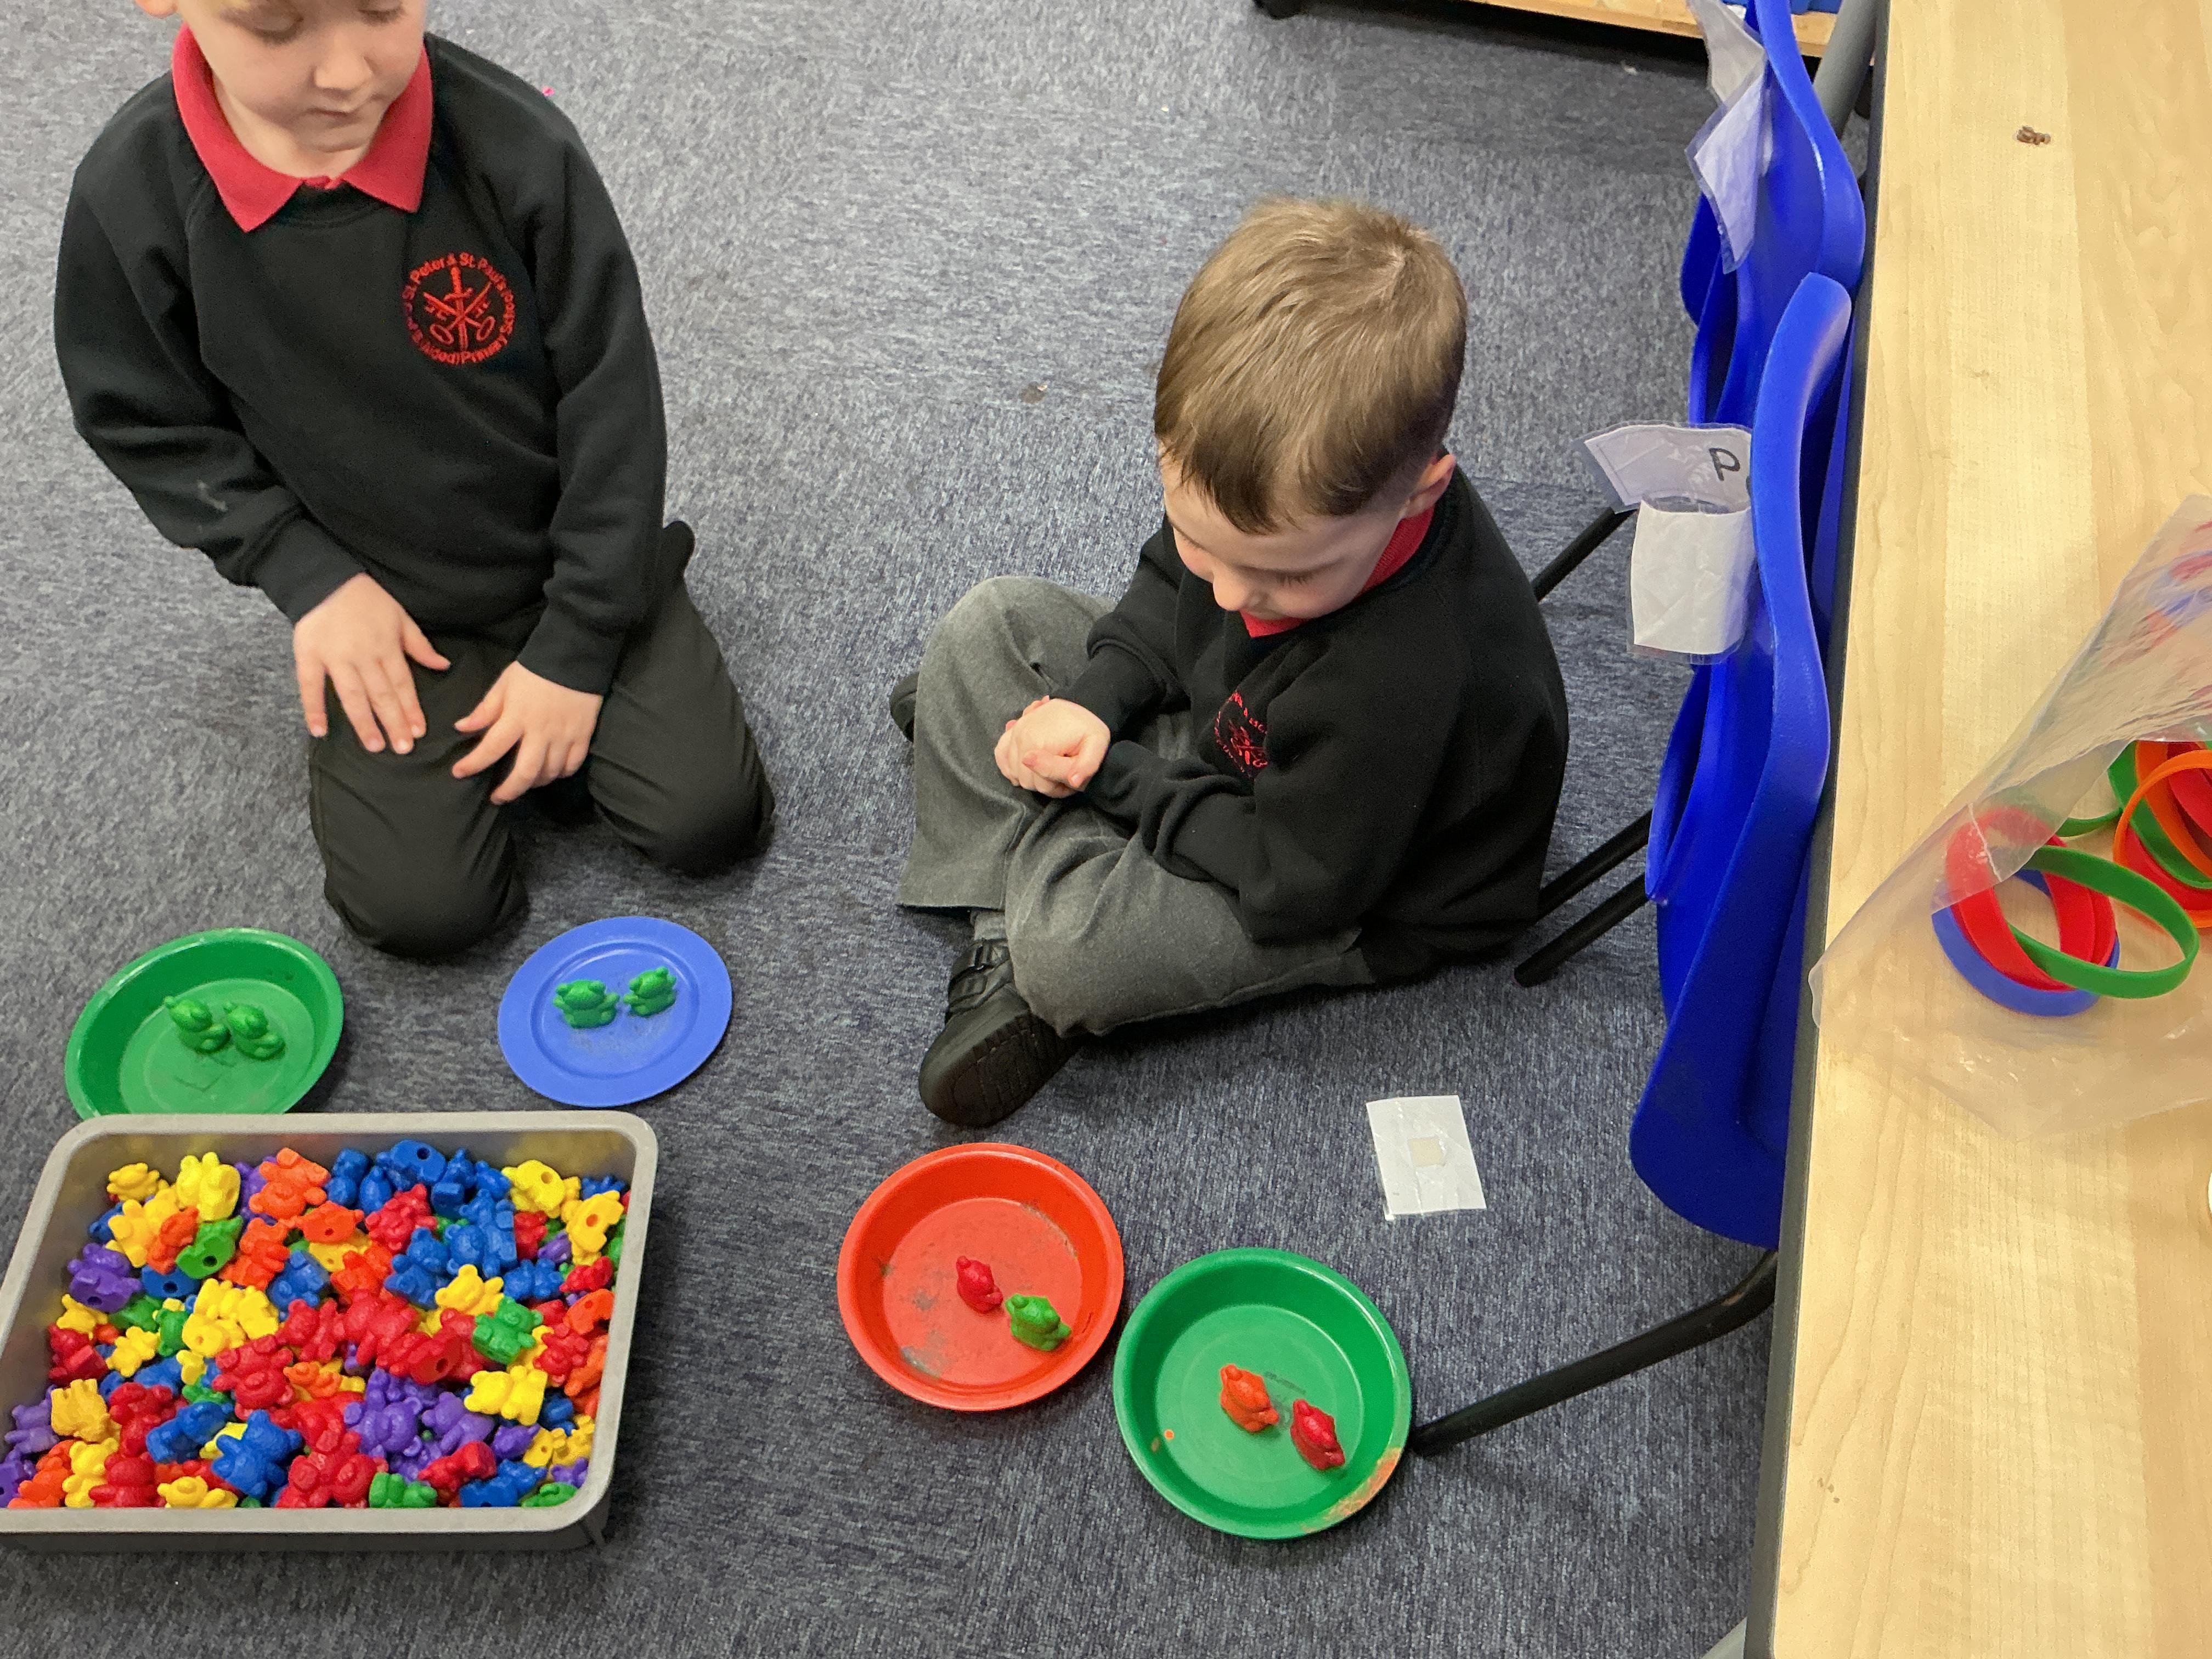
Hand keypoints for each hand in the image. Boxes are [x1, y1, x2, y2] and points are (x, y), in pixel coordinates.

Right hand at [292, 573, 449, 752]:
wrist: (325, 578)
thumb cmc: (367, 599)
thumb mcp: (400, 617)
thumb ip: (419, 645)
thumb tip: (443, 665)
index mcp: (386, 646)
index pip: (402, 684)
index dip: (411, 708)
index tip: (418, 731)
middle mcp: (362, 655)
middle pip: (381, 694)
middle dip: (393, 722)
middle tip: (402, 748)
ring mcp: (334, 656)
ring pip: (351, 695)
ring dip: (363, 722)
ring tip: (374, 746)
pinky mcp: (308, 655)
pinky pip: (309, 685)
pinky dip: (313, 708)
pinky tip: (319, 730)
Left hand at [452, 662, 604, 804]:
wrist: (575, 656)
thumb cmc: (535, 669)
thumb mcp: (504, 684)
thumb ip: (485, 709)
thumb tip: (462, 728)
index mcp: (517, 716)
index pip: (491, 748)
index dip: (473, 764)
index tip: (459, 773)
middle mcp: (541, 731)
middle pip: (525, 773)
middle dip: (508, 790)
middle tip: (497, 797)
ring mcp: (564, 736)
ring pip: (549, 773)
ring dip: (533, 783)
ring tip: (522, 783)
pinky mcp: (583, 736)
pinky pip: (572, 765)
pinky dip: (560, 773)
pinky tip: (550, 772)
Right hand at [994, 698, 1109, 797]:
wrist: (1083, 703)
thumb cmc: (1089, 729)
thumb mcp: (1096, 748)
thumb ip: (1085, 767)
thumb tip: (1072, 781)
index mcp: (1039, 743)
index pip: (1043, 787)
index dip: (1060, 788)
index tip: (1072, 778)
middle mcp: (1021, 736)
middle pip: (1027, 781)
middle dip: (1046, 782)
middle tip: (1064, 771)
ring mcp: (1014, 732)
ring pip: (1015, 773)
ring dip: (1031, 775)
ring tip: (1052, 765)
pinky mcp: (1011, 730)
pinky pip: (1001, 755)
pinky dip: (1011, 764)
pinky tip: (1026, 764)